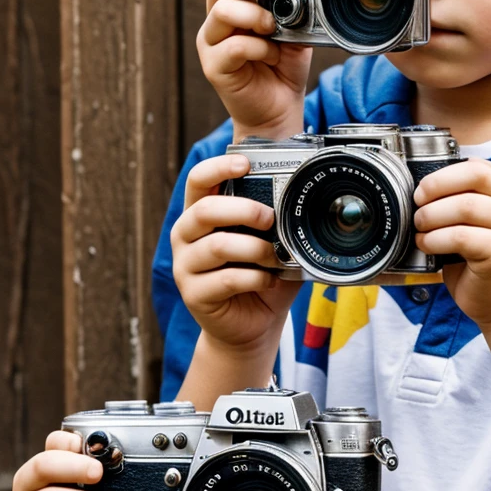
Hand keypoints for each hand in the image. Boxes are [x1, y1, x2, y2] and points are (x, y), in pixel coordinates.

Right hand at [170, 152, 299, 349]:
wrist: (252, 325)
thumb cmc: (260, 276)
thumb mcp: (271, 242)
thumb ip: (278, 221)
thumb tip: (305, 199)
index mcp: (200, 214)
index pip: (198, 180)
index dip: (218, 167)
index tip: (246, 164)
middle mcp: (186, 236)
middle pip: (205, 210)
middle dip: (244, 210)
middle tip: (271, 218)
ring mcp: (185, 266)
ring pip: (218, 246)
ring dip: (255, 249)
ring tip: (275, 257)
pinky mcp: (193, 294)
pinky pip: (226, 279)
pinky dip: (256, 277)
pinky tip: (269, 280)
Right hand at [199, 0, 311, 138]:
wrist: (279, 111)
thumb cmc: (283, 69)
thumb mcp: (297, 31)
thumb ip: (295, 8)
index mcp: (238, 2)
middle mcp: (219, 17)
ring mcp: (212, 41)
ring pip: (223, 10)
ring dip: (256, 17)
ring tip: (275, 33)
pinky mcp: (213, 65)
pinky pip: (234, 45)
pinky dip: (259, 49)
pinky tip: (272, 57)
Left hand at [414, 157, 490, 328]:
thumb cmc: (479, 260)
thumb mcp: (472, 223)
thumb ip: (457, 201)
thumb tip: (417, 191)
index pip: (476, 166)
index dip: (443, 173)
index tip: (423, 190)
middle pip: (473, 177)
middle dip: (436, 186)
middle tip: (417, 204)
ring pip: (465, 206)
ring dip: (432, 216)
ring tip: (420, 228)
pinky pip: (461, 236)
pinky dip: (436, 239)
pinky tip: (427, 245)